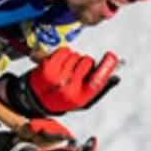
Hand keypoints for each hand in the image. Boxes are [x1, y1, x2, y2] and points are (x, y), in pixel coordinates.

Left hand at [0, 47, 119, 116]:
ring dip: (74, 59)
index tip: (112, 57)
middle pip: (87, 62)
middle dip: (86, 62)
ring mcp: (56, 76)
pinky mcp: (47, 66)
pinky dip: (65, 53)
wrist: (35, 99)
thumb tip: (115, 76)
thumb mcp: (81, 99)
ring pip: (75, 55)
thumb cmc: (62, 98)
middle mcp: (67, 87)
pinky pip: (64, 51)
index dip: (106, 68)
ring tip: (65, 69)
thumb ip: (98, 88)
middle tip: (78, 70)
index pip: (96, 81)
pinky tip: (60, 63)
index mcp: (78, 97)